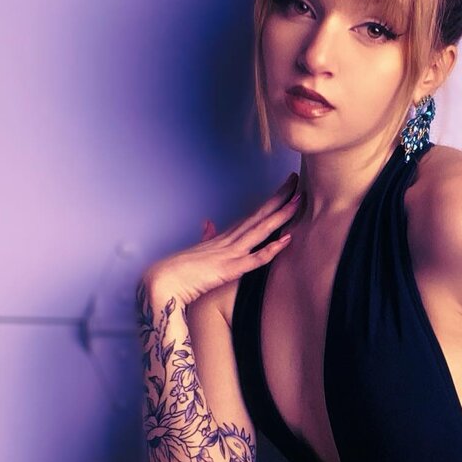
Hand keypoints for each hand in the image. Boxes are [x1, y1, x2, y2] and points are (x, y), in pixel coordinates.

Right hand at [142, 171, 301, 305]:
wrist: (162, 282)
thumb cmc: (178, 270)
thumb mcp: (196, 250)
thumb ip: (206, 237)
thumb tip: (208, 223)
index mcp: (224, 237)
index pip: (252, 215)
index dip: (269, 202)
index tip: (284, 188)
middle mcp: (230, 240)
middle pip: (259, 215)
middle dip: (280, 198)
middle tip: (297, 180)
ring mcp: (230, 253)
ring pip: (261, 230)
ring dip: (281, 216)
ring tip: (299, 200)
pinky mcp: (229, 269)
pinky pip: (255, 259)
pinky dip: (272, 249)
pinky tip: (287, 239)